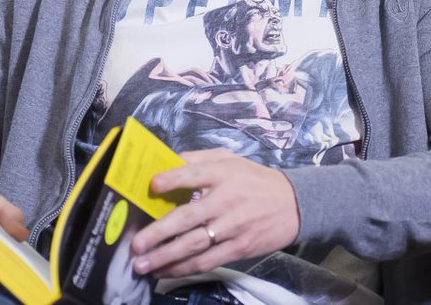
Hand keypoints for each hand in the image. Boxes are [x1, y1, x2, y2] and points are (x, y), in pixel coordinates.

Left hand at [130, 149, 299, 277]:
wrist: (295, 204)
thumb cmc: (255, 179)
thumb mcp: (230, 159)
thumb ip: (198, 158)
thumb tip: (165, 160)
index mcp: (222, 174)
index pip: (193, 174)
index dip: (172, 179)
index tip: (152, 185)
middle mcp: (225, 200)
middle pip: (187, 217)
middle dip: (158, 233)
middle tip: (135, 245)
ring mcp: (232, 227)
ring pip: (194, 245)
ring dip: (165, 257)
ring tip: (142, 265)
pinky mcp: (239, 248)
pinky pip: (207, 260)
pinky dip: (184, 268)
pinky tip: (166, 271)